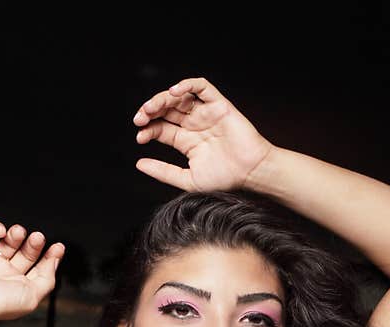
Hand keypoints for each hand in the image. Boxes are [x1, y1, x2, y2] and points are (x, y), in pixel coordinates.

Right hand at [0, 222, 64, 323]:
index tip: (58, 246)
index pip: (39, 268)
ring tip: (18, 233)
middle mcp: (6, 275)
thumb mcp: (33, 297)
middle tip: (37, 237)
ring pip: (9, 243)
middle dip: (34, 244)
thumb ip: (47, 279)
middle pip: (26, 253)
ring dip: (17, 234)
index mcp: (20, 287)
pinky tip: (1, 232)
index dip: (50, 257)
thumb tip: (54, 261)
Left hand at [132, 76, 274, 191]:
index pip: (161, 129)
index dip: (148, 130)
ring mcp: (206, 114)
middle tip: (140, 118)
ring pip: (179, 97)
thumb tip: (139, 163)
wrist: (251, 173)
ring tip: (151, 107)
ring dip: (162, 98)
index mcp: (186, 141)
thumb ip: (163, 172)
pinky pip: (202, 87)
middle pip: (166, 110)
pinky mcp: (219, 105)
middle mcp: (194, 125)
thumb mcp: (187, 179)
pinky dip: (187, 85)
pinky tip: (174, 92)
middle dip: (150, 111)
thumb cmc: (225, 179)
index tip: (140, 137)